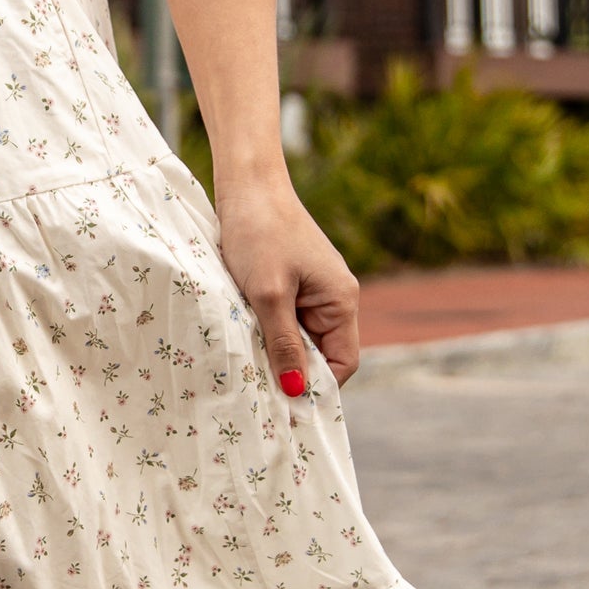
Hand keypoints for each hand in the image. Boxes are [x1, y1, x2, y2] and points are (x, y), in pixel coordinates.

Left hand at [214, 174, 359, 390]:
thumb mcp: (268, 295)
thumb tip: (297, 392)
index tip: (284, 404)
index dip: (318, 387)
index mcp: (341, 301)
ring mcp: (313, 291)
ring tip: (248, 360)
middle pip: (321, 356)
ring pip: (299, 340)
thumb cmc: (259, 233)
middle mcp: (335, 299)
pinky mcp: (292, 284)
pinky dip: (267, 332)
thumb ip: (283, 344)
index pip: (343, 364)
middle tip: (258, 388)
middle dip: (293, 372)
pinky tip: (245, 335)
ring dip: (276, 351)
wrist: (247, 185)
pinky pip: (285, 322)